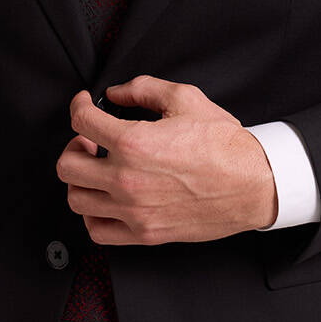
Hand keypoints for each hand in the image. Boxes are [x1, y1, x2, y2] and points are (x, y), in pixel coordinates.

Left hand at [56, 75, 278, 244]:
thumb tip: (118, 92)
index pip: (81, 121)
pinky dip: (93, 215)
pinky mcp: (145, 232)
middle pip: (67, 165)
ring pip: (76, 199)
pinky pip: (97, 231)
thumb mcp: (186, 99)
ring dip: (80, 180)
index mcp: (134, 143)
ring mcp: (134, 210)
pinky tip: (105, 200)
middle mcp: (127, 179)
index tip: (85, 105)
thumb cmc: (224, 146)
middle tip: (90, 140)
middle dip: (74, 146)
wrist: (253, 184)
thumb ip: (144, 89)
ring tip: (97, 169)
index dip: (79, 106)